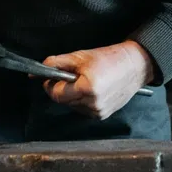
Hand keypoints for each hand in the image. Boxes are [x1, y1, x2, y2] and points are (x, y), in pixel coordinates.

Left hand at [43, 41, 157, 119]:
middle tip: (71, 75)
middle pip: (64, 101)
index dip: (50, 85)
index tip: (51, 77)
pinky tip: (92, 89)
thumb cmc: (109, 59)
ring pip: (73, 106)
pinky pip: (83, 109)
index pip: (56, 94)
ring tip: (86, 80)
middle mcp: (93, 103)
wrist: (135, 66)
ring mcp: (99, 111)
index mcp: (87, 88)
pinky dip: (83, 99)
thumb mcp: (80, 56)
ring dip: (73, 94)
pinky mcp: (103, 115)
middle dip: (62, 88)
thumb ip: (56, 63)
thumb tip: (36, 71)